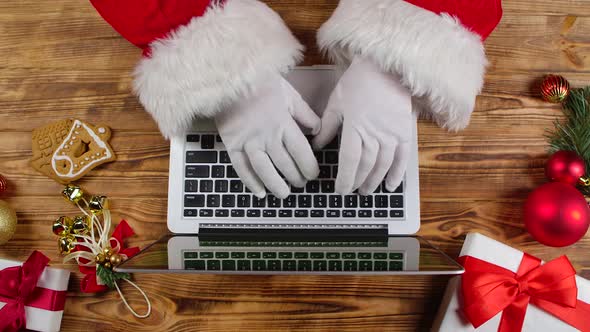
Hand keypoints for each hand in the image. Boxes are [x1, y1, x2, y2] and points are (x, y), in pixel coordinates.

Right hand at [215, 74, 320, 198]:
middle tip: (301, 183)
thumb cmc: (263, 84)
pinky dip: (250, 182)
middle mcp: (267, 136)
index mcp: (284, 124)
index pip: (301, 152)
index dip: (309, 167)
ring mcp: (248, 141)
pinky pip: (241, 167)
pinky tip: (259, 192)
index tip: (314, 174)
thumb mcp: (291, 95)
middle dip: (295, 177)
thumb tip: (318, 132)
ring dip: (275, 184)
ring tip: (284, 193)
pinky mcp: (232, 144)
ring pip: (264, 169)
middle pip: (284, 164)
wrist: (232, 77)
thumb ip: (306, 115)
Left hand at [313, 57, 411, 194]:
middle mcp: (375, 135)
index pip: (349, 161)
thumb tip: (316, 145)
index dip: (345, 178)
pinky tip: (390, 186)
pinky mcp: (405, 132)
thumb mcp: (336, 102)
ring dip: (374, 181)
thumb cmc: (358, 81)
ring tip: (367, 191)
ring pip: (382, 165)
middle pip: (366, 166)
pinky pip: (402, 158)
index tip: (339, 190)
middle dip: (357, 182)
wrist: (386, 67)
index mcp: (355, 128)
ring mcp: (392, 134)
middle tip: (351, 192)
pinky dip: (397, 173)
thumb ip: (327, 126)